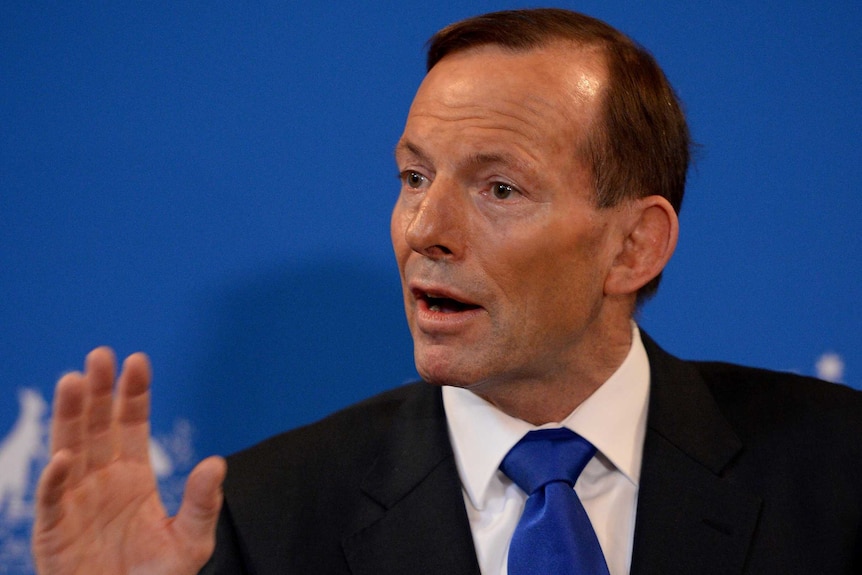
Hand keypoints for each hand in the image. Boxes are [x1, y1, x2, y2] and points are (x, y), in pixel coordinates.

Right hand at [32, 348, 226, 574]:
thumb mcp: (190, 541)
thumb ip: (202, 504)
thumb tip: (217, 462)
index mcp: (133, 475)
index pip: (132, 424)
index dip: (134, 393)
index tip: (137, 360)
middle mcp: (101, 480)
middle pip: (97, 427)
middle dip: (99, 391)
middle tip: (100, 355)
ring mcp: (75, 502)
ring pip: (69, 450)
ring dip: (70, 417)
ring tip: (73, 381)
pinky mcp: (54, 532)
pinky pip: (52, 502)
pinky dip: (54, 480)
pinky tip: (63, 458)